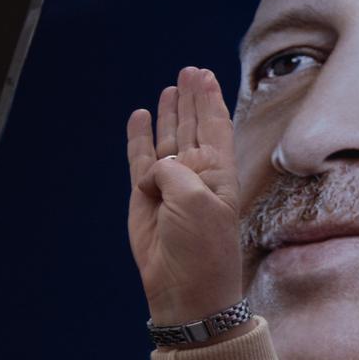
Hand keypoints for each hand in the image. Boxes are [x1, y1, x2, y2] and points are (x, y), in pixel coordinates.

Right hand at [125, 66, 244, 331]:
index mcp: (219, 173)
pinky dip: (139, 138)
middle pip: (193, 126)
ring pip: (167, 139)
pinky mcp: (144, 197)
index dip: (210, 100)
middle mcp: (196, 174)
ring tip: (170, 88)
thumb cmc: (201, 247)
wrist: (185, 288)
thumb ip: (173, 171)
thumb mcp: (195, 201)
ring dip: (170, 113)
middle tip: (189, 71)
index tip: (206, 75)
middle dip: (192, 99)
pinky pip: (139, 159)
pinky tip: (141, 116)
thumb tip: (153, 167)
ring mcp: (169, 184)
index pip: (215, 127)